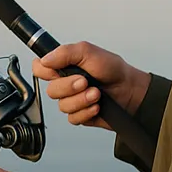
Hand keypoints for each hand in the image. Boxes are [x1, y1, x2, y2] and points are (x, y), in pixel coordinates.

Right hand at [32, 41, 149, 129]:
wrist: (131, 91)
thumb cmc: (113, 70)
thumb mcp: (89, 52)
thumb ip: (65, 53)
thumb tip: (45, 59)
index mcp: (64, 65)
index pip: (39, 68)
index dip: (45, 71)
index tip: (59, 70)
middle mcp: (65, 83)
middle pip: (50, 90)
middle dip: (69, 87)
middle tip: (86, 82)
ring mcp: (71, 100)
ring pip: (62, 106)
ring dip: (81, 100)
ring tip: (96, 94)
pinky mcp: (79, 114)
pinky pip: (73, 118)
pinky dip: (87, 112)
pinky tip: (97, 106)